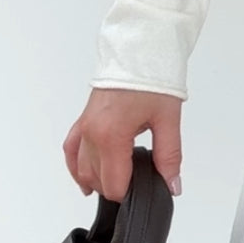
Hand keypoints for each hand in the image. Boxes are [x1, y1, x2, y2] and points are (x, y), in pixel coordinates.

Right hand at [63, 87, 183, 203]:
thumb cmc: (153, 78)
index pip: (114, 185)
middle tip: (138, 184)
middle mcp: (92, 133)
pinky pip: (71, 150)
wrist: (139, 49)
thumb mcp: (168, 119)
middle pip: (97, 180)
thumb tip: (172, 184)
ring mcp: (85, 126)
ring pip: (82, 169)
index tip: (145, 190)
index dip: (130, 194)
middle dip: (117, 187)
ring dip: (98, 180)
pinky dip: (76, 167)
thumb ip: (169, 155)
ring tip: (119, 183)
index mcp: (111, 135)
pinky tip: (85, 178)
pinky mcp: (83, 120)